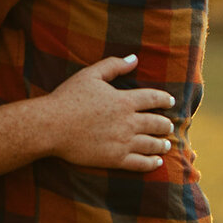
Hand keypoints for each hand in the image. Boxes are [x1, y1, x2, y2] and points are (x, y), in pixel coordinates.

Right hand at [44, 56, 173, 172]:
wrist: (52, 126)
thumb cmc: (68, 97)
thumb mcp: (90, 75)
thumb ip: (113, 66)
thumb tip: (134, 58)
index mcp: (124, 100)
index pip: (153, 98)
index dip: (164, 99)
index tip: (171, 101)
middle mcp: (128, 122)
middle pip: (157, 123)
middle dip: (166, 124)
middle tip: (169, 125)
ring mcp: (123, 142)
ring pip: (152, 144)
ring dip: (162, 143)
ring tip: (166, 143)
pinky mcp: (115, 159)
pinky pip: (140, 163)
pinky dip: (152, 163)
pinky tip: (157, 162)